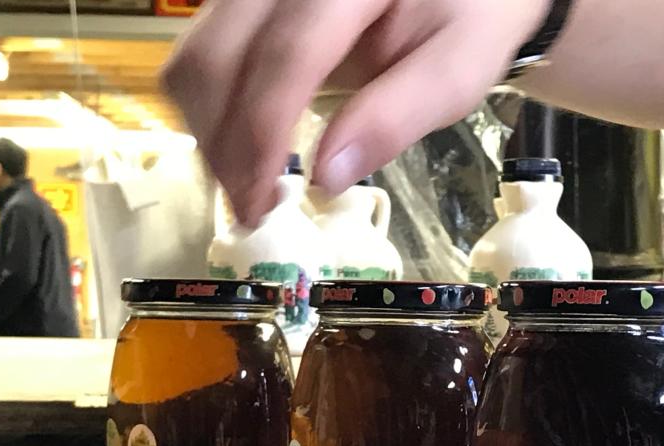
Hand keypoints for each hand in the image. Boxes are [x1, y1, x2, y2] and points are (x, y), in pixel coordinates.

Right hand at [162, 0, 546, 225]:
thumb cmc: (466, 16)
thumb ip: (397, 117)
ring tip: (248, 182)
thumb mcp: (457, 68)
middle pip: (217, 57)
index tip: (261, 203)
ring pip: (196, 55)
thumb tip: (327, 177)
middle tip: (252, 208)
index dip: (263, 137)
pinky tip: (246, 146)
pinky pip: (203, 49)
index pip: (284, 59)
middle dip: (224, 146)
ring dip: (209, 130)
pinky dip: (212, 107)